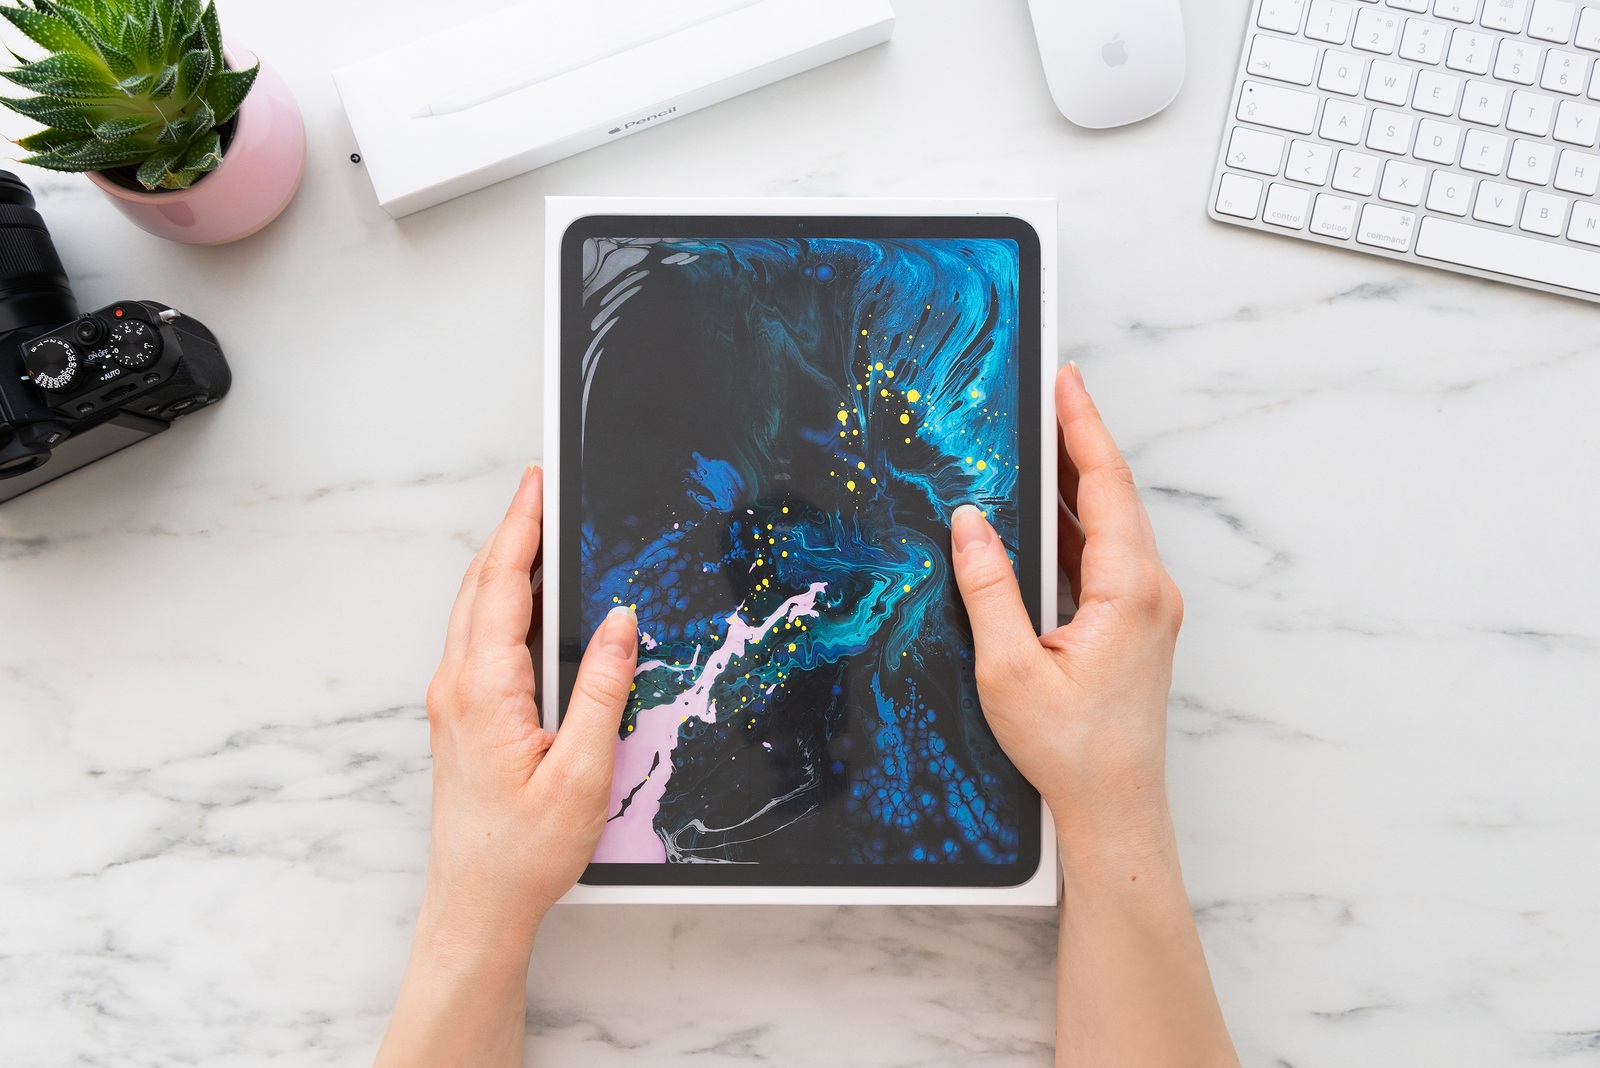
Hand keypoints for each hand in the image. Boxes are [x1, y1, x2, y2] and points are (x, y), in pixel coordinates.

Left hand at [375, 464, 637, 1067]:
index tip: (539, 481)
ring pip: (474, 610)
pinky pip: (476, 639)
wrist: (475, 908)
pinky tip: (523, 601)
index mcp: (484, 690)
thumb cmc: (522, 853)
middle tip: (539, 487)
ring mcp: (453, 702)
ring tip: (534, 528)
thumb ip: (600, 690)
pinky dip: (498, 601)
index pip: (504, 585)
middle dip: (511, 530)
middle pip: (481, 586)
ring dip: (502, 563)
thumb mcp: (580, 772)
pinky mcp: (460, 718)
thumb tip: (617, 621)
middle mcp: (458, 687)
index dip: (522, 527)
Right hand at [951, 362, 1181, 851]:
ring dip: (1075, 484)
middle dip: (1078, 440)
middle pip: (1113, 495)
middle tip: (1048, 392)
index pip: (1106, 486)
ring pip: (1110, 525)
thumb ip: (989, 588)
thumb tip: (970, 523)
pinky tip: (1043, 517)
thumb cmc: (1071, 750)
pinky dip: (1075, 526)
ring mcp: (1146, 608)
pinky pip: (1105, 557)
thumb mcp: (1009, 669)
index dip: (1083, 427)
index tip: (1065, 379)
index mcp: (1129, 592)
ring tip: (1038, 442)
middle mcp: (1149, 592)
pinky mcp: (1134, 625)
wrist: (1115, 808)